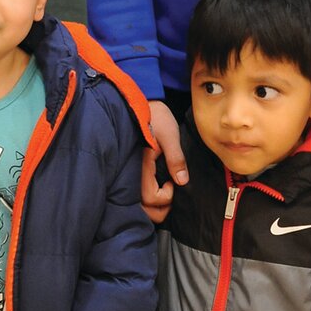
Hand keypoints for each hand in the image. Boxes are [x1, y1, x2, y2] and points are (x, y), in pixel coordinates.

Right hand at [141, 99, 187, 223]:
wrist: (137, 102)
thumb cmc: (154, 115)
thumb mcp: (169, 134)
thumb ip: (176, 158)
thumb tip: (182, 181)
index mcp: (141, 165)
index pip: (149, 197)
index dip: (165, 196)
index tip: (172, 182)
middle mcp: (131, 173)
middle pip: (142, 208)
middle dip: (159, 208)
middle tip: (171, 193)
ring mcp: (128, 173)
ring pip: (138, 204)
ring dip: (153, 205)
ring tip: (165, 192)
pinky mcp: (130, 170)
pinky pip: (135, 193)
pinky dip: (147, 197)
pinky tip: (158, 187)